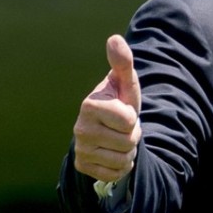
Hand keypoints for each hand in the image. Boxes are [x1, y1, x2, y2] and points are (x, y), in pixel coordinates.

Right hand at [72, 34, 142, 181]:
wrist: (108, 128)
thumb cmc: (120, 101)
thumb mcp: (126, 84)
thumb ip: (123, 62)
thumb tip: (114, 38)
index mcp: (89, 105)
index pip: (128, 121)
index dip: (132, 117)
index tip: (123, 112)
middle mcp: (80, 128)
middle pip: (128, 142)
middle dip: (132, 136)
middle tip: (122, 127)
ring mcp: (80, 149)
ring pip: (123, 160)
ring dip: (128, 151)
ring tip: (118, 139)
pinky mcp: (82, 166)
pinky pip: (115, 174)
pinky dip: (120, 167)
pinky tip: (112, 153)